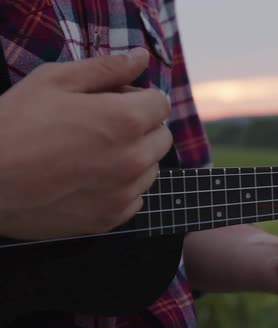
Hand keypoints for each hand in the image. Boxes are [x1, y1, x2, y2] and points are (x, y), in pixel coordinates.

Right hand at [0, 48, 172, 239]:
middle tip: (102, 126)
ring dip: (134, 158)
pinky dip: (121, 187)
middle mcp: (134, 159)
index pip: (161, 104)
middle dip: (141, 128)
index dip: (139, 98)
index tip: (115, 101)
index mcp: (126, 121)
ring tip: (93, 154)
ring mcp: (124, 193)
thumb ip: (107, 68)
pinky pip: (135, 198)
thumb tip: (141, 57)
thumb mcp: (55, 80)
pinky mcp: (110, 219)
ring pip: (151, 169)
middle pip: (162, 138)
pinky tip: (89, 179)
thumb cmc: (14, 124)